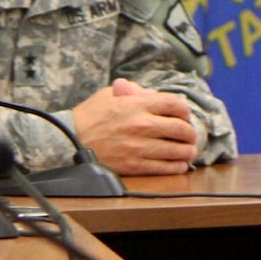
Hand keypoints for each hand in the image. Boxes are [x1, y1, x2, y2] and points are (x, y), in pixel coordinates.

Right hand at [70, 78, 198, 175]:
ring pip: (177, 150)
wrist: (69, 141)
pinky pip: (165, 167)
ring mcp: (140, 147)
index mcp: (136, 105)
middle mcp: (142, 125)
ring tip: (189, 151)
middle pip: (181, 129)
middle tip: (191, 136)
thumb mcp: (107, 95)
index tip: (185, 116)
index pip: (174, 104)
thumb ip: (132, 91)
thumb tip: (150, 93)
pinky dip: (177, 167)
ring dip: (187, 151)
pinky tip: (179, 165)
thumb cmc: (88, 117)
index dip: (184, 110)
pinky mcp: (135, 165)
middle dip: (190, 133)